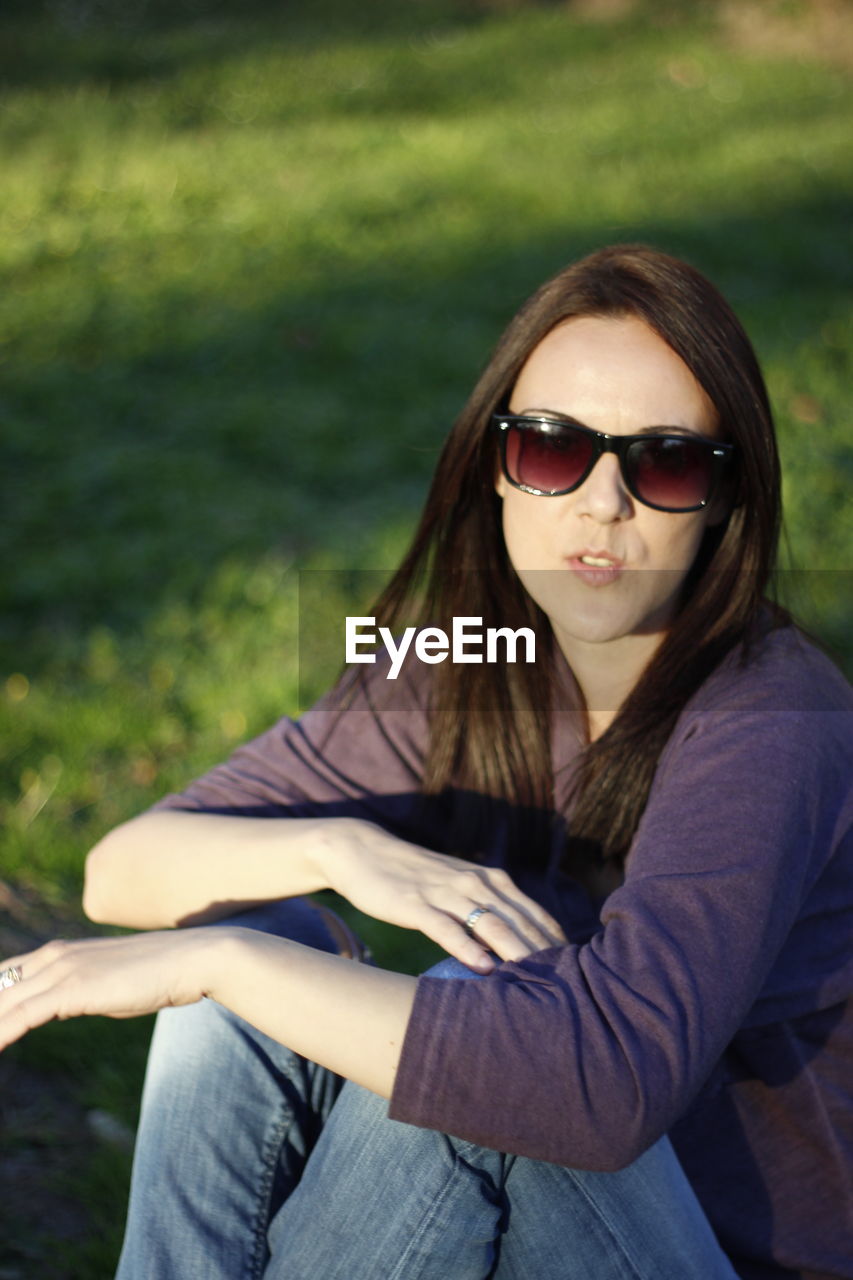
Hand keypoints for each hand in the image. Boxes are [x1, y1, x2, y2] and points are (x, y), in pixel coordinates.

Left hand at [0, 929, 221, 1052]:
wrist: (195, 959)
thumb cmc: (161, 973)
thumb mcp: (111, 984)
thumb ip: (83, 990)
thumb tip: (71, 1003)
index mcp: (59, 954)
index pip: (2, 981)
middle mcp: (52, 957)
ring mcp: (60, 971)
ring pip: (1, 1004)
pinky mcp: (70, 989)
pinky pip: (18, 1018)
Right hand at [320, 821, 565, 970]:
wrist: (365, 852)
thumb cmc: (415, 878)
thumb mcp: (457, 890)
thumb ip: (486, 911)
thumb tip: (515, 949)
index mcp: (490, 881)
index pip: (535, 916)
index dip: (558, 943)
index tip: (579, 975)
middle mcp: (476, 883)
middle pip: (521, 923)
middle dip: (547, 953)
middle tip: (570, 988)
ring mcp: (446, 892)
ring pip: (491, 924)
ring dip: (516, 951)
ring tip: (538, 979)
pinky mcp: (416, 904)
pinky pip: (446, 928)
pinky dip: (466, 947)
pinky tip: (482, 968)